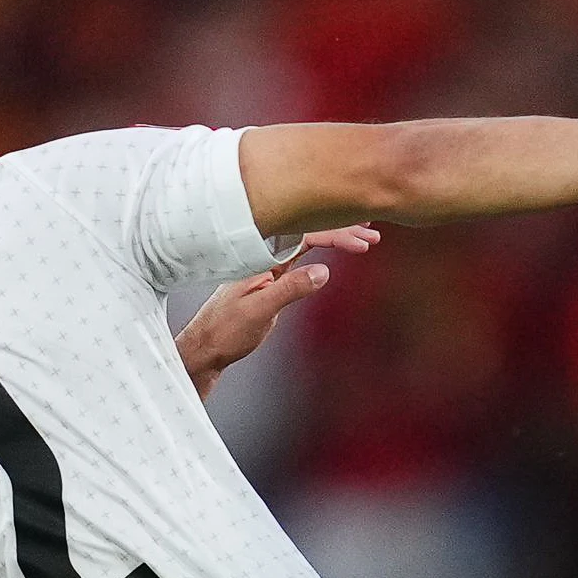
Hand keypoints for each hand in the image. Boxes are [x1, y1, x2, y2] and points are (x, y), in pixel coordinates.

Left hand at [176, 226, 373, 402]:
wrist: (206, 347)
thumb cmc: (225, 330)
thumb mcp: (260, 311)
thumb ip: (290, 289)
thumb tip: (323, 271)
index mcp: (258, 256)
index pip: (303, 235)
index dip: (335, 235)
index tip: (361, 242)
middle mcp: (263, 255)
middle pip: (306, 231)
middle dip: (340, 229)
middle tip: (371, 232)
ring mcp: (268, 265)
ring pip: (306, 241)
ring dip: (334, 237)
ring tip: (363, 236)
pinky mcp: (272, 277)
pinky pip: (301, 254)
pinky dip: (321, 250)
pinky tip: (335, 247)